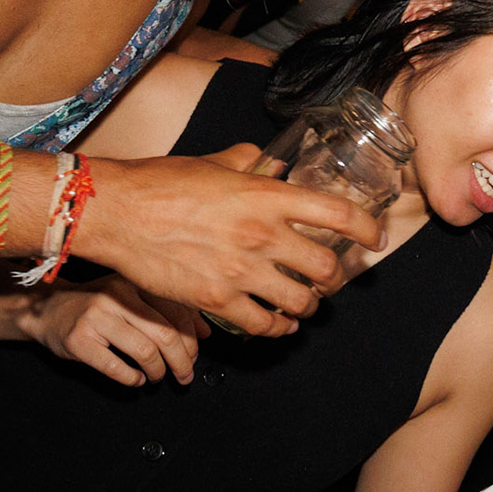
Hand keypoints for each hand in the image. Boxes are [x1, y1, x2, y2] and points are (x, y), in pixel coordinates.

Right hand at [15, 275, 205, 385]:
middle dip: (181, 361)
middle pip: (165, 334)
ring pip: (145, 351)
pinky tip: (136, 380)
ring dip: (158, 371)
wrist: (47, 310)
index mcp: (133, 283)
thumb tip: (205, 332)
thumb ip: (168, 312)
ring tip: (157, 377)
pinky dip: (132, 379)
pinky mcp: (80, 341)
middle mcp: (117, 297)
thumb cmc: (96, 306)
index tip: (194, 356)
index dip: (191, 340)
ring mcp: (96, 319)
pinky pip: (116, 367)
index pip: (176, 312)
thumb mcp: (132, 299)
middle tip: (184, 376)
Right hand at [79, 146, 383, 338]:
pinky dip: (278, 329)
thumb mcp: (213, 162)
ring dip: (309, 306)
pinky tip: (279, 326)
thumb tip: (265, 162)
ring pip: (300, 301)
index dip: (366, 228)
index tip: (375, 239)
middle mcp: (261, 234)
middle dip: (335, 278)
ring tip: (305, 305)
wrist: (117, 212)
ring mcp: (241, 271)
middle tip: (330, 279)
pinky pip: (263, 325)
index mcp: (266, 195)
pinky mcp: (216, 300)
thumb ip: (247, 162)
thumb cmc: (161, 182)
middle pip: (326, 267)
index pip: (337, 214)